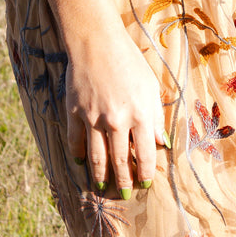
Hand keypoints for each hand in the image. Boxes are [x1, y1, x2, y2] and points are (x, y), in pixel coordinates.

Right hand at [64, 26, 167, 198]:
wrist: (96, 41)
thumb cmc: (129, 61)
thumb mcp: (151, 87)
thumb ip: (156, 117)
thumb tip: (161, 143)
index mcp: (140, 114)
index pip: (143, 154)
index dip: (144, 173)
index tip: (145, 184)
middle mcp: (117, 120)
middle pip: (119, 160)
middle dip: (123, 181)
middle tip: (123, 195)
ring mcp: (93, 117)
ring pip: (97, 156)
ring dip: (100, 175)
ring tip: (102, 187)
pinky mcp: (75, 111)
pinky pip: (76, 140)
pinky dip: (78, 155)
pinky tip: (81, 164)